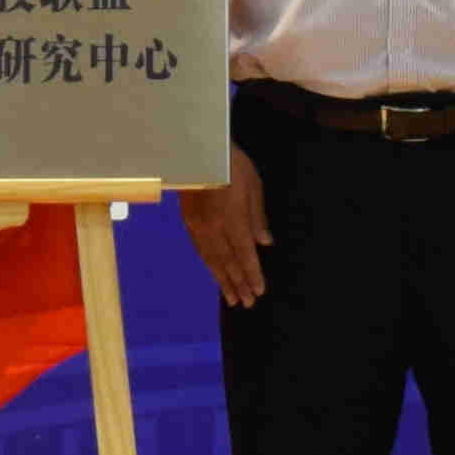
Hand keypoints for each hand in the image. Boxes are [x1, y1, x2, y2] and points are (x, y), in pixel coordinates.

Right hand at [177, 152, 270, 307]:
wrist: (194, 151)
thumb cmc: (229, 163)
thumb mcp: (253, 186)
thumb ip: (257, 217)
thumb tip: (265, 242)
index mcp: (234, 220)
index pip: (246, 255)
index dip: (253, 275)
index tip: (259, 291)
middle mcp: (215, 228)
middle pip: (229, 263)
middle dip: (239, 284)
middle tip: (247, 303)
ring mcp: (199, 227)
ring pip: (212, 260)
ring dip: (223, 281)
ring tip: (231, 298)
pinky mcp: (188, 221)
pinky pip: (200, 250)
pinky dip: (209, 265)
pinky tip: (214, 272)